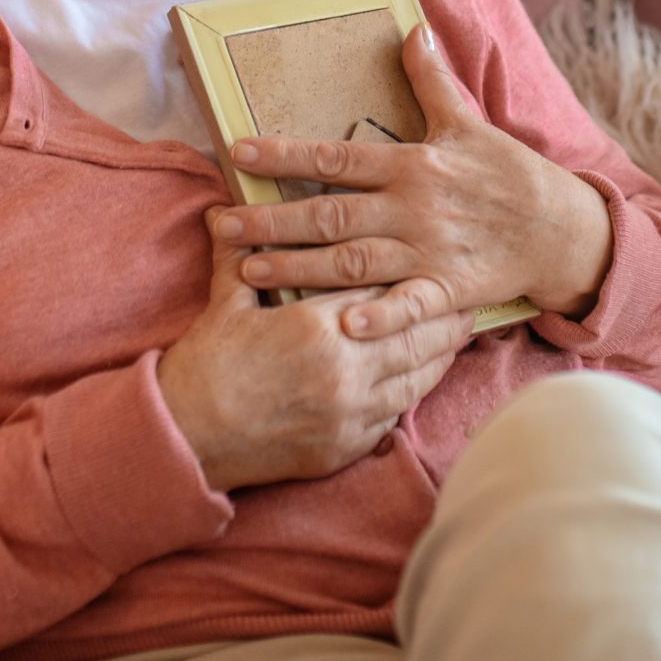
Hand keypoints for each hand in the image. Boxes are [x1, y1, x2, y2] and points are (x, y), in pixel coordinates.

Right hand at [158, 208, 473, 491]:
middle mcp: (345, 370)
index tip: (434, 263)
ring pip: (416, 380)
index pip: (382, 291)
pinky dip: (410, 396)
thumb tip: (222, 212)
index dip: (410, 276)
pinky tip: (419, 382)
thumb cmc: (205, 368)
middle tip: (471, 299)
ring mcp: (350, 414)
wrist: (188, 438)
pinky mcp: (346, 448)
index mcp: (318, 326)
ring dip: (440, 358)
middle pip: (414, 336)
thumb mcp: (224, 305)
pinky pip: (393, 418)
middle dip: (445, 317)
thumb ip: (237, 257)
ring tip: (459, 338)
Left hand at [213, 21, 613, 343]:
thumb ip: (431, 78)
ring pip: (352, 262)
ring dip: (300, 268)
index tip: (237, 153)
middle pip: (330, 215)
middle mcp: (413, 208)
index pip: (336, 158)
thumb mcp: (469, 120)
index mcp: (412, 164)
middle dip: (272, 220)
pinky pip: (408, 307)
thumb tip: (411, 27)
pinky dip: (378, 317)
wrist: (560, 227)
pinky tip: (342, 327)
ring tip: (249, 270)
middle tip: (219, 224)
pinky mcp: (448, 290)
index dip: (284, 156)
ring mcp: (429, 252)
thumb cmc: (509, 172)